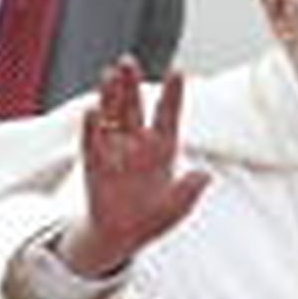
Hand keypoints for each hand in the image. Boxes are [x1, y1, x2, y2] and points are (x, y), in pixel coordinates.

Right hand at [58, 58, 209, 277]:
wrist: (123, 237)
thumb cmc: (153, 219)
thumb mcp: (177, 208)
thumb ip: (189, 191)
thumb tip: (205, 176)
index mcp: (162, 148)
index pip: (168, 115)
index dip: (172, 94)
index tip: (177, 70)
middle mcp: (137, 143)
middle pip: (134, 107)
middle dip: (130, 84)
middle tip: (128, 61)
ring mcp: (115, 151)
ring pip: (112, 116)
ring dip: (109, 96)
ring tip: (109, 75)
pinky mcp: (95, 164)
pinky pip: (92, 141)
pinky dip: (92, 127)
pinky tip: (92, 111)